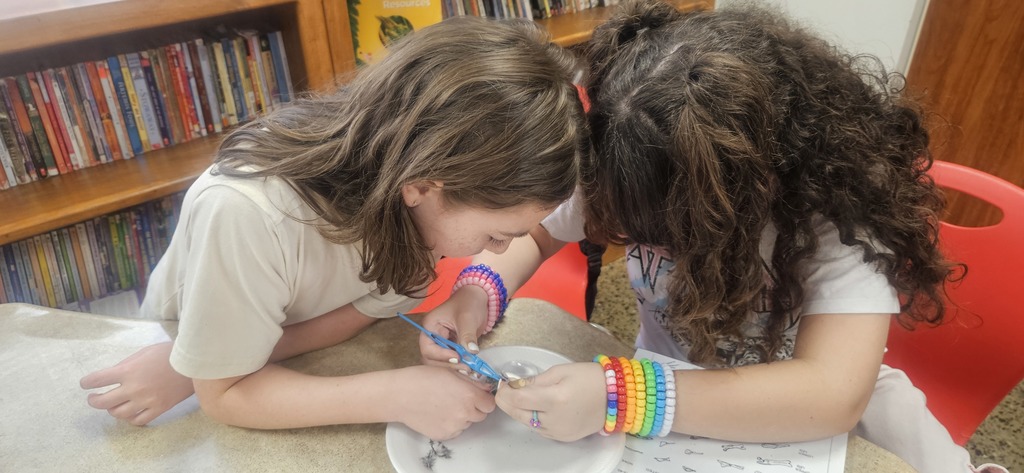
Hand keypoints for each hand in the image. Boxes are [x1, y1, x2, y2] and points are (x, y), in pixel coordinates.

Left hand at [79, 341, 193, 425]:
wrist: (193, 363)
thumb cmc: (168, 354)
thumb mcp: (143, 353)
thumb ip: (126, 365)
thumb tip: (113, 376)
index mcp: (128, 371)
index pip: (97, 379)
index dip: (87, 382)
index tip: (85, 384)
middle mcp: (134, 388)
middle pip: (103, 401)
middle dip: (94, 400)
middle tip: (94, 398)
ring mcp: (146, 401)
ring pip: (118, 413)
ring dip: (111, 410)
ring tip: (113, 405)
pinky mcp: (158, 408)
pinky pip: (138, 420)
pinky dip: (130, 418)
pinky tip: (130, 413)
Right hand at [395, 365, 496, 439]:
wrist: (400, 395)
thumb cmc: (423, 378)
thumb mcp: (451, 372)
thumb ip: (472, 382)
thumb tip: (485, 388)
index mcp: (469, 395)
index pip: (490, 404)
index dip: (484, 399)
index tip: (478, 396)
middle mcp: (465, 413)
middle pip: (481, 415)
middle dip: (474, 408)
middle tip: (459, 399)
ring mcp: (455, 427)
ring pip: (467, 423)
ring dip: (462, 416)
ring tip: (444, 405)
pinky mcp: (444, 435)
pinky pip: (455, 430)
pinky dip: (450, 424)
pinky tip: (438, 413)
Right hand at [418, 288, 489, 369]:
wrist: (478, 299)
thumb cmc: (468, 303)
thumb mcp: (467, 318)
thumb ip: (467, 335)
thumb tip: (471, 352)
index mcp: (430, 327)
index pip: (427, 348)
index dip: (441, 355)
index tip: (458, 357)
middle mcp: (432, 337)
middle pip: (431, 359)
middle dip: (447, 365)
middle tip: (465, 368)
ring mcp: (442, 344)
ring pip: (441, 363)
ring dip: (454, 368)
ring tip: (469, 369)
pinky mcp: (452, 348)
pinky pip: (452, 361)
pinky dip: (460, 366)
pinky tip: (470, 368)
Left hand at [495, 362, 606, 441]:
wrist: (617, 397)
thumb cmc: (591, 378)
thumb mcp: (561, 370)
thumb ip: (536, 380)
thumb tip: (517, 386)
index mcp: (555, 399)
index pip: (518, 399)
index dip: (505, 392)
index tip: (502, 385)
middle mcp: (555, 419)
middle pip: (519, 414)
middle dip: (508, 402)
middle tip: (507, 390)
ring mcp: (559, 432)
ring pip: (527, 423)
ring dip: (520, 411)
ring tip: (522, 397)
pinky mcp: (564, 438)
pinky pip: (540, 429)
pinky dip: (533, 418)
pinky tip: (536, 407)